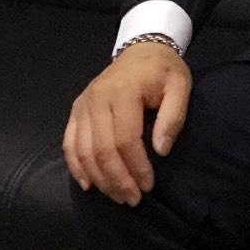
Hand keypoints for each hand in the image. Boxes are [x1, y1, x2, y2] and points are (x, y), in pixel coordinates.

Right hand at [63, 42, 190, 205]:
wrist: (142, 49)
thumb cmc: (163, 70)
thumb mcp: (180, 86)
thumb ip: (173, 117)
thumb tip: (161, 151)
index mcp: (123, 91)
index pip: (125, 139)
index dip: (136, 167)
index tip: (148, 185)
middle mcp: (96, 98)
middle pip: (101, 150)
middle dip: (117, 180)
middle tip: (132, 199)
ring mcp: (83, 104)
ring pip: (83, 151)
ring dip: (99, 179)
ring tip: (117, 195)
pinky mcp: (76, 110)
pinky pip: (69, 144)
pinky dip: (76, 167)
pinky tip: (89, 184)